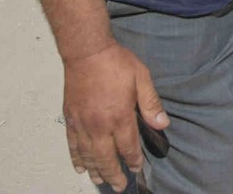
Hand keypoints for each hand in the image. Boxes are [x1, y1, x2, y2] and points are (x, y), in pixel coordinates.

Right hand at [63, 42, 167, 191]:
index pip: (128, 147)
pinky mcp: (71, 119)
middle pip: (107, 158)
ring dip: (96, 171)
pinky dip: (76, 158)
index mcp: (120, 116)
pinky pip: (73, 145)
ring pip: (88, 156)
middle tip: (120, 185)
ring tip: (101, 181)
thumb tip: (162, 125)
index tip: (137, 167)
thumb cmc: (115, 62)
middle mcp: (100, 125)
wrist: (87, 52)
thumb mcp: (141, 78)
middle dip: (115, 174)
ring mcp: (83, 124)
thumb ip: (151, 104)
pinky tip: (80, 167)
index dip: (134, 160)